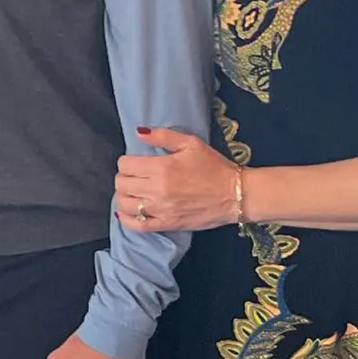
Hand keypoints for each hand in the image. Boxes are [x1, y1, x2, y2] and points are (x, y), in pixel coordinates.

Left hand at [115, 126, 237, 231]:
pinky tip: (128, 212)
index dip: (127, 161)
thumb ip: (162, 136)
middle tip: (135, 176)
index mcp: (162, 168)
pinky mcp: (167, 224)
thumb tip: (139, 132)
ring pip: (124, 204)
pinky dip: (127, 219)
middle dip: (124, 177)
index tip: (135, 162)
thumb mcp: (191, 143)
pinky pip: (137, 226)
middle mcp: (157, 189)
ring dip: (124, 196)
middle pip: (122, 183)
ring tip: (133, 192)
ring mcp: (161, 209)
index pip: (125, 165)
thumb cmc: (214, 167)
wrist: (236, 195)